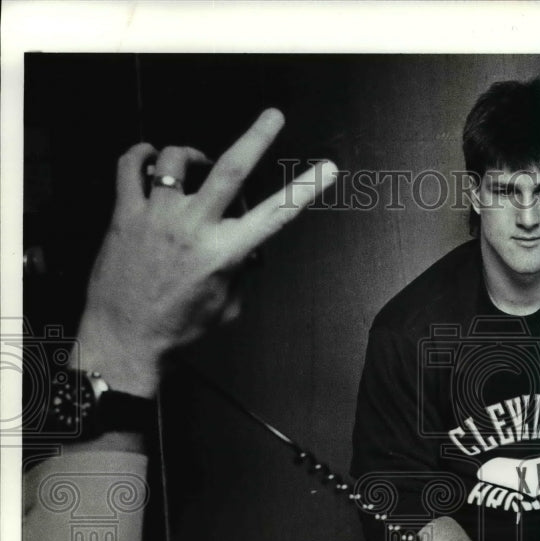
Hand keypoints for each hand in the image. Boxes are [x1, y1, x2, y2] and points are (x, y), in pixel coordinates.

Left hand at [72, 108, 337, 395]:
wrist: (126, 337)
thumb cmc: (179, 327)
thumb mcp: (226, 306)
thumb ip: (240, 271)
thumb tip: (246, 250)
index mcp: (225, 253)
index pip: (275, 213)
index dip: (306, 188)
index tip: (328, 168)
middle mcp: (193, 228)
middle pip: (231, 168)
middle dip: (257, 137)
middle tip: (273, 116)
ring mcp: (157, 217)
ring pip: (176, 160)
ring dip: (191, 156)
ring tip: (195, 166)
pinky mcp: (125, 215)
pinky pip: (131, 167)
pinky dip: (142, 154)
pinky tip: (150, 157)